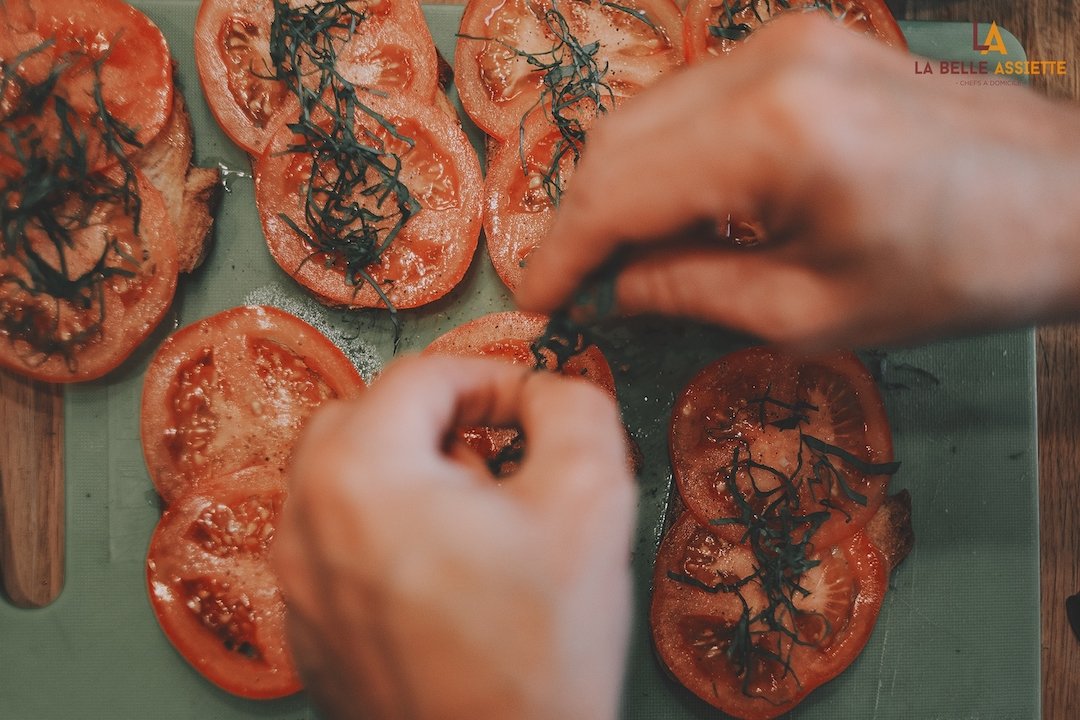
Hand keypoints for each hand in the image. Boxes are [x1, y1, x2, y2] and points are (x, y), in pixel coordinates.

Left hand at [273, 355, 635, 719]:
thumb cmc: (537, 652)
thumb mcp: (590, 500)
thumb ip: (574, 410)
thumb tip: (547, 391)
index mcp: (362, 473)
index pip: (422, 376)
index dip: (491, 377)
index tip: (531, 406)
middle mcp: (308, 522)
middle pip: (365, 418)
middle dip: (436, 421)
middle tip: (495, 459)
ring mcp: (300, 584)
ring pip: (342, 481)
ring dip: (406, 474)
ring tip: (472, 520)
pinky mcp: (311, 632)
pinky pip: (335, 546)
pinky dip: (382, 532)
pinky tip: (443, 574)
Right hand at [516, 14, 1079, 348]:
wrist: (1069, 198)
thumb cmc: (960, 271)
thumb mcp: (814, 312)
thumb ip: (691, 292)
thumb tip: (613, 291)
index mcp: (771, 134)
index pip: (616, 191)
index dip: (562, 253)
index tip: (536, 302)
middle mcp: (765, 63)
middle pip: (617, 141)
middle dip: (580, 220)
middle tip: (572, 286)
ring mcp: (782, 41)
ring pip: (646, 115)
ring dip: (616, 187)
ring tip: (613, 258)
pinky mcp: (799, 44)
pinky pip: (692, 102)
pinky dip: (662, 159)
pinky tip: (667, 211)